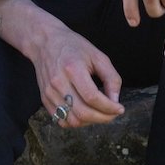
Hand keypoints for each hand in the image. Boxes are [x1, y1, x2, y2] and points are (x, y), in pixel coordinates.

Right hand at [21, 13, 124, 128]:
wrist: (45, 42)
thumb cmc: (73, 46)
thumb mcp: (98, 56)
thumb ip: (111, 78)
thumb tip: (115, 101)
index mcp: (73, 69)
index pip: (92, 97)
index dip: (109, 107)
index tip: (119, 108)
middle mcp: (58, 83)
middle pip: (82, 112)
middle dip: (103, 118)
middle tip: (113, 114)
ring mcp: (49, 93)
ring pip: (72, 120)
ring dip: (90, 122)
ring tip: (99, 114)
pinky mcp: (44, 99)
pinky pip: (61, 120)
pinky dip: (76, 122)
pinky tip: (85, 113)